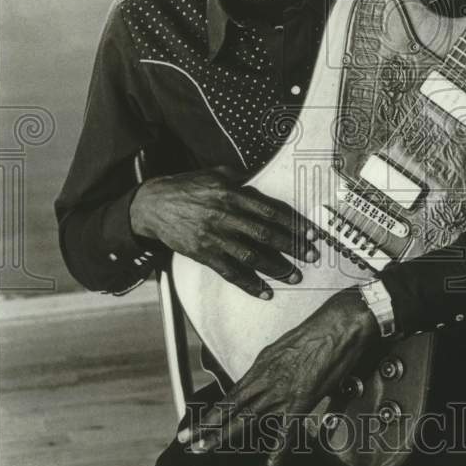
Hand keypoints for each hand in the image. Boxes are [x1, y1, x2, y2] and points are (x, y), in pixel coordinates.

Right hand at [129, 166, 317, 298]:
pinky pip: (230, 272)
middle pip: (265, 235)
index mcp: (232, 194)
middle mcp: (225, 216)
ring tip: (295, 276)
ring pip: (251, 256)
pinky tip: (265, 292)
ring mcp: (214, 237)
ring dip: (276, 268)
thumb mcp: (214, 174)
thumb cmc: (186, 187)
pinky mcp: (203, 254)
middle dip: (293, 247)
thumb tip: (260, 178)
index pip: (270, 210)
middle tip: (312, 256)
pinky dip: (249, 284)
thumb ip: (240, 178)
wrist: (152, 205)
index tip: (311, 233)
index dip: (294, 223)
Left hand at [178, 288, 379, 465]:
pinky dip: (277, 454)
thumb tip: (260, 380)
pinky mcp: (301, 403)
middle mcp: (265, 381)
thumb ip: (269, 368)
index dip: (210, 412)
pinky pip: (286, 434)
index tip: (192, 423)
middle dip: (206, 426)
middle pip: (230, 408)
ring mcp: (281, 394)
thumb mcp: (283, 348)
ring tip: (203, 449)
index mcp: (261, 367)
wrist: (337, 326)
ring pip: (246, 419)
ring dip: (223, 435)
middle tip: (187, 440)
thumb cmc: (315, 332)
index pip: (229, 395)